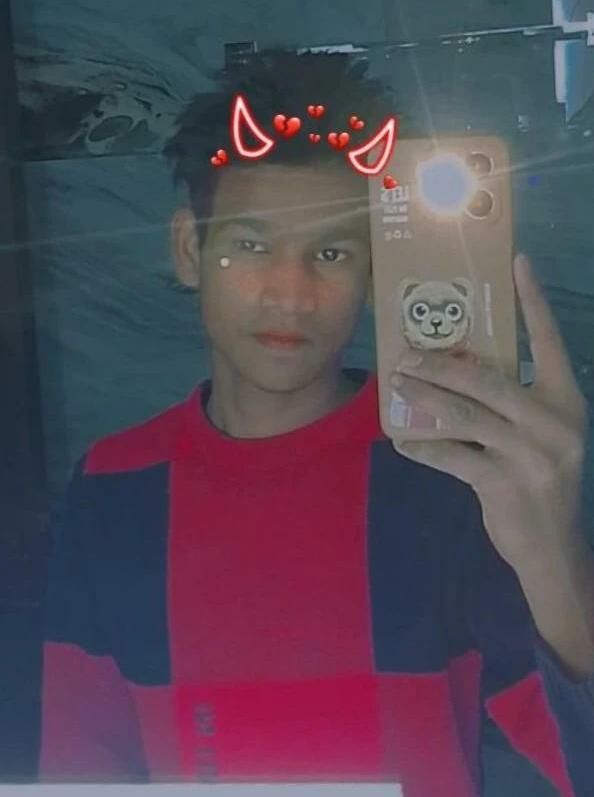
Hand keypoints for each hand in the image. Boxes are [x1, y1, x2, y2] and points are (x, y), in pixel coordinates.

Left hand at [389, 253, 589, 573]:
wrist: (554, 548)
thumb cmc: (541, 480)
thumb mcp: (539, 435)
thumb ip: (510, 404)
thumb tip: (454, 373)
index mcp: (566, 400)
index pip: (549, 341)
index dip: (533, 301)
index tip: (517, 262)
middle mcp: (554, 421)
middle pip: (487, 379)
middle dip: (440, 364)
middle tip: (405, 354)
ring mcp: (531, 454)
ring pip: (464, 414)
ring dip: (423, 398)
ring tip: (396, 386)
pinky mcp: (504, 483)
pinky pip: (452, 456)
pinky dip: (423, 446)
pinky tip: (402, 440)